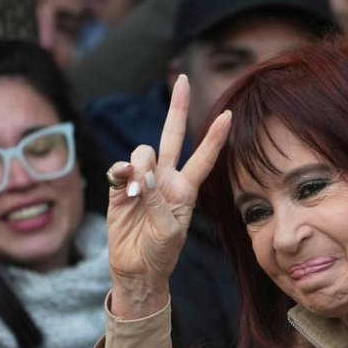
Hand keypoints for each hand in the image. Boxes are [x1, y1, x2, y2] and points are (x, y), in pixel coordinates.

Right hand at [104, 74, 230, 318]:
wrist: (137, 269)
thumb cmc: (161, 252)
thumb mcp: (169, 230)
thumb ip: (156, 200)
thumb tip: (139, 172)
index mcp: (186, 189)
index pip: (203, 157)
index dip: (214, 137)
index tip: (228, 114)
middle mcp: (165, 179)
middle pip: (171, 136)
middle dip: (177, 107)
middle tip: (182, 78)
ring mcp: (141, 181)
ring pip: (142, 152)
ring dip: (139, 166)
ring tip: (136, 192)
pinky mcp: (118, 188)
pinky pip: (119, 168)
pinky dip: (121, 172)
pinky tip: (124, 187)